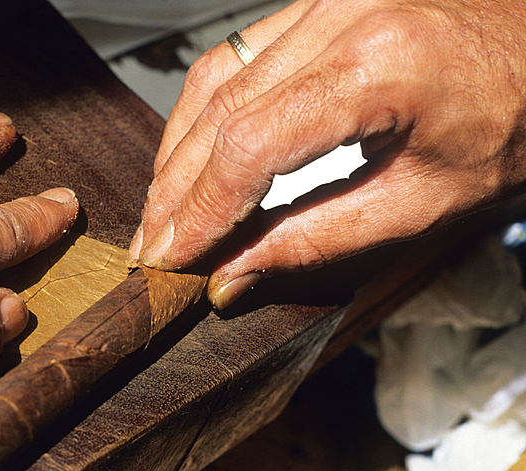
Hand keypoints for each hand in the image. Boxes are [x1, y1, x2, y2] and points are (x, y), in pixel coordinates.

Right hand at [131, 0, 525, 307]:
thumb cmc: (520, 119)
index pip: (249, 147)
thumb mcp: (426, 203)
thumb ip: (318, 240)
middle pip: (219, 110)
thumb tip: (232, 275)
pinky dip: (204, 110)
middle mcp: (345, 15)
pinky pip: (240, 53)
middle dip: (174, 190)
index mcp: (379, 66)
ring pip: (216, 78)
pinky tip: (190, 153)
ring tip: (162, 212)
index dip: (200, 211)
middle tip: (150, 248)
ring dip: (177, 152)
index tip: (171, 258)